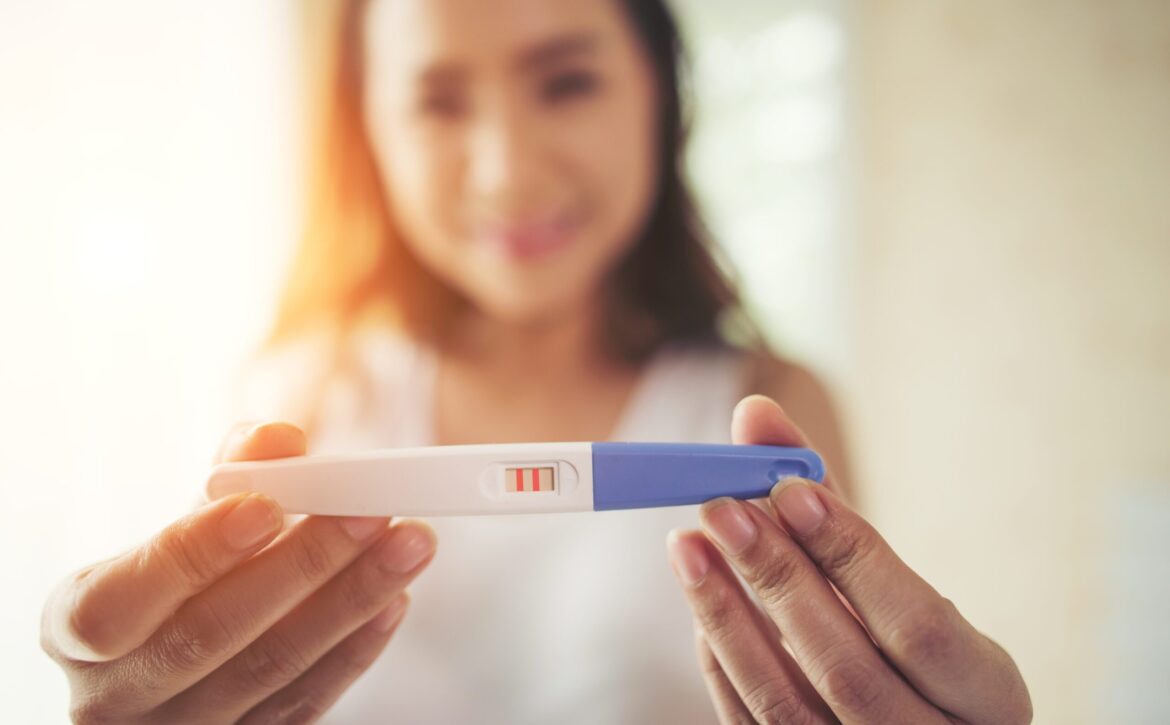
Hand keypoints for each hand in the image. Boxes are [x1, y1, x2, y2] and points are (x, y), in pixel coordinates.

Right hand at [42, 422, 436, 723]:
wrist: (176, 664)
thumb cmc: (177, 581)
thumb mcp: (186, 527)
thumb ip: (229, 478)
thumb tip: (280, 439)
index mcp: (79, 629)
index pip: (117, 604)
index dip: (191, 554)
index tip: (267, 505)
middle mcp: (117, 697)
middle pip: (209, 636)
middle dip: (301, 565)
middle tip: (371, 511)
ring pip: (271, 671)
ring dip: (351, 600)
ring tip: (409, 542)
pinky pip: (305, 703)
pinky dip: (356, 648)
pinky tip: (394, 599)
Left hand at [667, 396, 1030, 723]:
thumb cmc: (906, 642)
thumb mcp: (894, 577)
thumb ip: (828, 500)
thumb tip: (754, 414)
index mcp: (987, 697)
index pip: (921, 626)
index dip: (852, 557)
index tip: (788, 491)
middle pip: (848, 670)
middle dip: (778, 579)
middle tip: (721, 506)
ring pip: (789, 708)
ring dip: (729, 618)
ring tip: (688, 545)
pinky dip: (724, 661)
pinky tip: (705, 601)